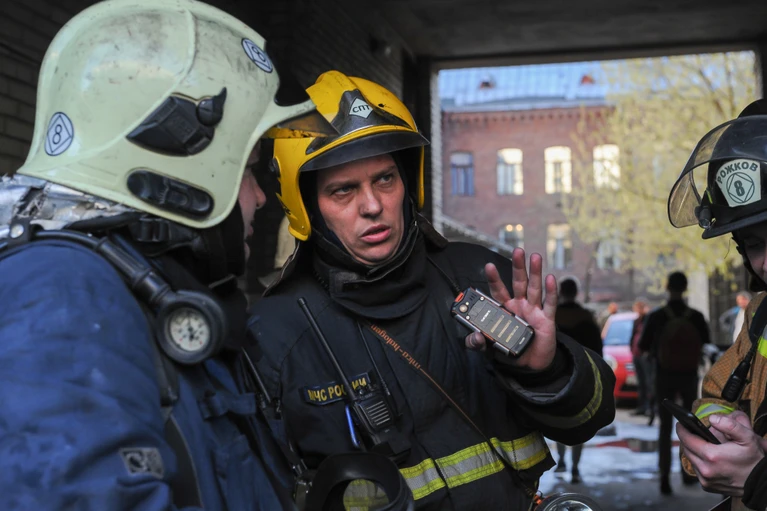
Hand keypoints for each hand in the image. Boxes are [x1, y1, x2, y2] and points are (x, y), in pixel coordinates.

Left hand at [465, 248, 556, 370]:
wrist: (528, 365)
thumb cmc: (509, 351)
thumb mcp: (488, 347)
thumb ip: (477, 342)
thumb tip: (474, 337)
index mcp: (505, 308)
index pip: (498, 290)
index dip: (494, 278)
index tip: (489, 266)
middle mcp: (520, 305)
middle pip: (519, 282)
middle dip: (518, 266)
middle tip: (518, 250)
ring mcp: (534, 311)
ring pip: (535, 288)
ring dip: (535, 273)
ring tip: (535, 257)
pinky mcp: (546, 320)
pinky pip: (549, 304)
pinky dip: (551, 291)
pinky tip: (551, 278)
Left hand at [678, 411, 766, 495]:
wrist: (761, 483)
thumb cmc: (754, 460)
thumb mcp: (747, 438)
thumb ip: (730, 425)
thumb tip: (712, 418)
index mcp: (712, 456)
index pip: (687, 439)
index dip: (682, 430)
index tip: (680, 423)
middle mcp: (706, 469)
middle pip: (687, 449)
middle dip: (688, 439)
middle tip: (691, 432)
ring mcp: (706, 479)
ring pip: (691, 460)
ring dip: (693, 451)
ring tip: (701, 443)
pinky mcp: (707, 486)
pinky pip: (697, 470)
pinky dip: (699, 462)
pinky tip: (707, 457)